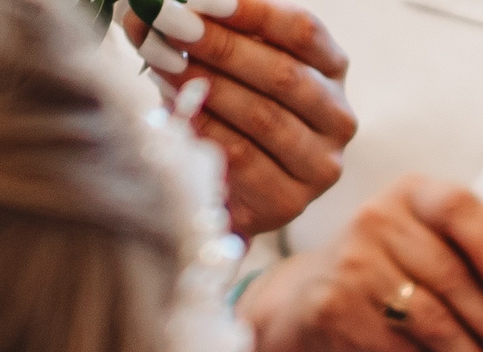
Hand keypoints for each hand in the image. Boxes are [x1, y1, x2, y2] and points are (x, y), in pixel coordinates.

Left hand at [126, 0, 355, 235]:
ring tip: (160, 63)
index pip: (303, 30)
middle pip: (283, 74)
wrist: (232, 189)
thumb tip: (145, 10)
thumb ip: (203, 31)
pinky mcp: (290, 201)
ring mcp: (319, 164)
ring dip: (205, 86)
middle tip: (169, 26)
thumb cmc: (232, 110)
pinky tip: (172, 108)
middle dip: (219, 46)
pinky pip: (242, 158)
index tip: (198, 0)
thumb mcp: (229, 63)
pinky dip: (203, 129)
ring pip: (263, 117)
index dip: (252, 11)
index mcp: (332, 69)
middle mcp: (337, 117)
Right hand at [235, 174, 482, 351]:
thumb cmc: (387, 274)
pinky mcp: (335, 310)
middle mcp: (378, 219)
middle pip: (453, 279)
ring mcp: (352, 264)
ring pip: (432, 320)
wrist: (305, 303)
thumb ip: (465, 256)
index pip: (458, 208)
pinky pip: (401, 348)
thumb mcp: (421, 245)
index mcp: (412, 194)